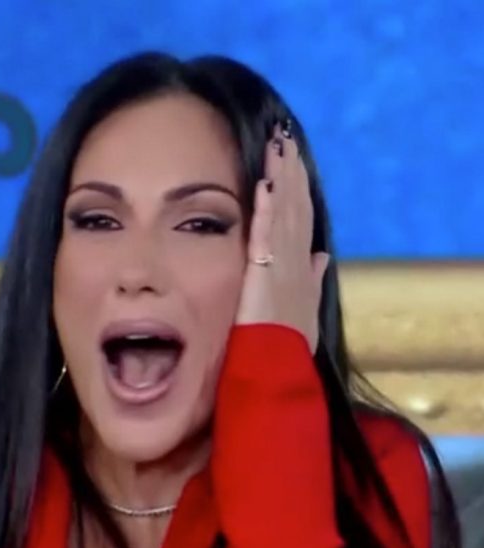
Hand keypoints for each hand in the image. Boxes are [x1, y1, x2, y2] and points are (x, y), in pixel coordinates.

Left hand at [234, 121, 329, 352]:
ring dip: (281, 178)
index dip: (296, 188)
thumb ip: (311, 280)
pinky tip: (263, 181)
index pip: (299, 218)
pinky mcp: (264, 273)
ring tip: (278, 145)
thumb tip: (323, 256)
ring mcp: (282, 265)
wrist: (277, 371)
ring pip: (284, 212)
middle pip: (295, 207)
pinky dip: (266, 206)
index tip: (291, 160)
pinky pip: (266, 233)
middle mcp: (294, 262)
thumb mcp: (302, 309)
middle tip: (285, 138)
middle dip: (291, 173)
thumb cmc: (282, 347)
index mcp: (299, 268)